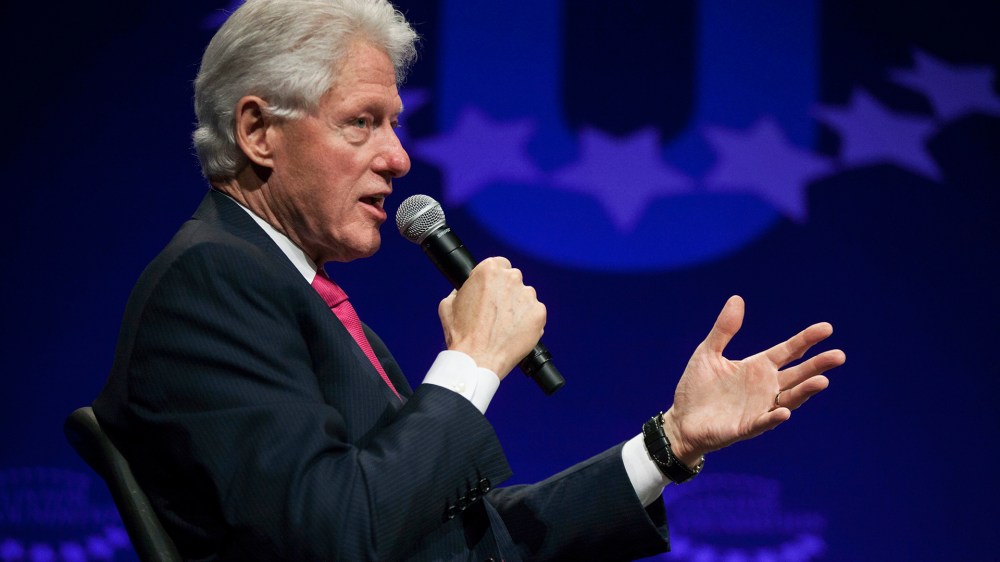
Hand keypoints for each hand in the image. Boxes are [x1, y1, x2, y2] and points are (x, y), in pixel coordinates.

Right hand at [438, 257, 545, 377]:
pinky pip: (535, 313)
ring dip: (518, 306)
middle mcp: (511, 278)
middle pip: (513, 279)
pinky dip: (528, 321)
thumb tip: (467, 290)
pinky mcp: (539, 313)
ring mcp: (527, 295)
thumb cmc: (462, 334)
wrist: (478, 359)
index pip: (499, 264)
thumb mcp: (449, 304)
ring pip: (525, 296)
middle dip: (506, 292)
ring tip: (504, 326)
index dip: (494, 280)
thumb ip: (461, 290)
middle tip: (496, 311)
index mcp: (489, 270)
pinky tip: (514, 332)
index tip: (491, 291)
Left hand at [661, 296, 845, 465]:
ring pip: (789, 399)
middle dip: (818, 366)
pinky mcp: (746, 427)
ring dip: (805, 391)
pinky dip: (774, 417)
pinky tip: (784, 411)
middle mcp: (765, 387)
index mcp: (758, 367)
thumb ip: (724, 329)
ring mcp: (759, 408)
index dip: (807, 340)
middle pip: (797, 374)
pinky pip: (763, 422)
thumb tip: (737, 298)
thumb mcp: (708, 352)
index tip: (827, 328)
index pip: (788, 351)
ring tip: (822, 381)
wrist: (681, 420)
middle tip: (839, 356)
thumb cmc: (697, 387)